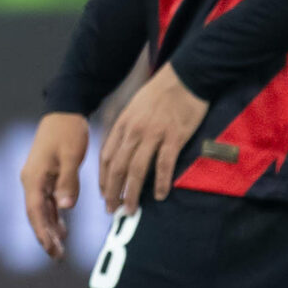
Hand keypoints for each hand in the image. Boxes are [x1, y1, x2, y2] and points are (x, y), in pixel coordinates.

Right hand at [20, 112, 92, 260]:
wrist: (64, 110)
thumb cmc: (68, 131)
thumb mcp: (72, 156)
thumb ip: (69, 182)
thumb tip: (66, 207)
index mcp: (34, 177)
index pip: (35, 211)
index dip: (42, 232)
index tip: (52, 249)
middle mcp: (31, 180)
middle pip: (35, 215)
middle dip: (45, 236)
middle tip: (58, 257)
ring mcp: (37, 179)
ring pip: (41, 210)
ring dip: (50, 229)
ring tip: (60, 249)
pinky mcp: (45, 176)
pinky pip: (47, 202)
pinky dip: (53, 217)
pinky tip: (62, 229)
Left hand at [100, 63, 208, 212]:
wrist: (184, 78)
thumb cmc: (159, 93)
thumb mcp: (133, 109)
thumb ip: (126, 130)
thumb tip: (122, 152)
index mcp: (122, 125)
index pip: (106, 157)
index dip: (103, 179)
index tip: (103, 193)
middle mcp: (134, 132)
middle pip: (117, 168)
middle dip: (112, 191)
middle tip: (112, 209)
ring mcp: (153, 135)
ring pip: (137, 170)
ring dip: (132, 193)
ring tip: (130, 209)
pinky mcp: (174, 137)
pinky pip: (164, 164)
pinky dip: (161, 182)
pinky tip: (160, 195)